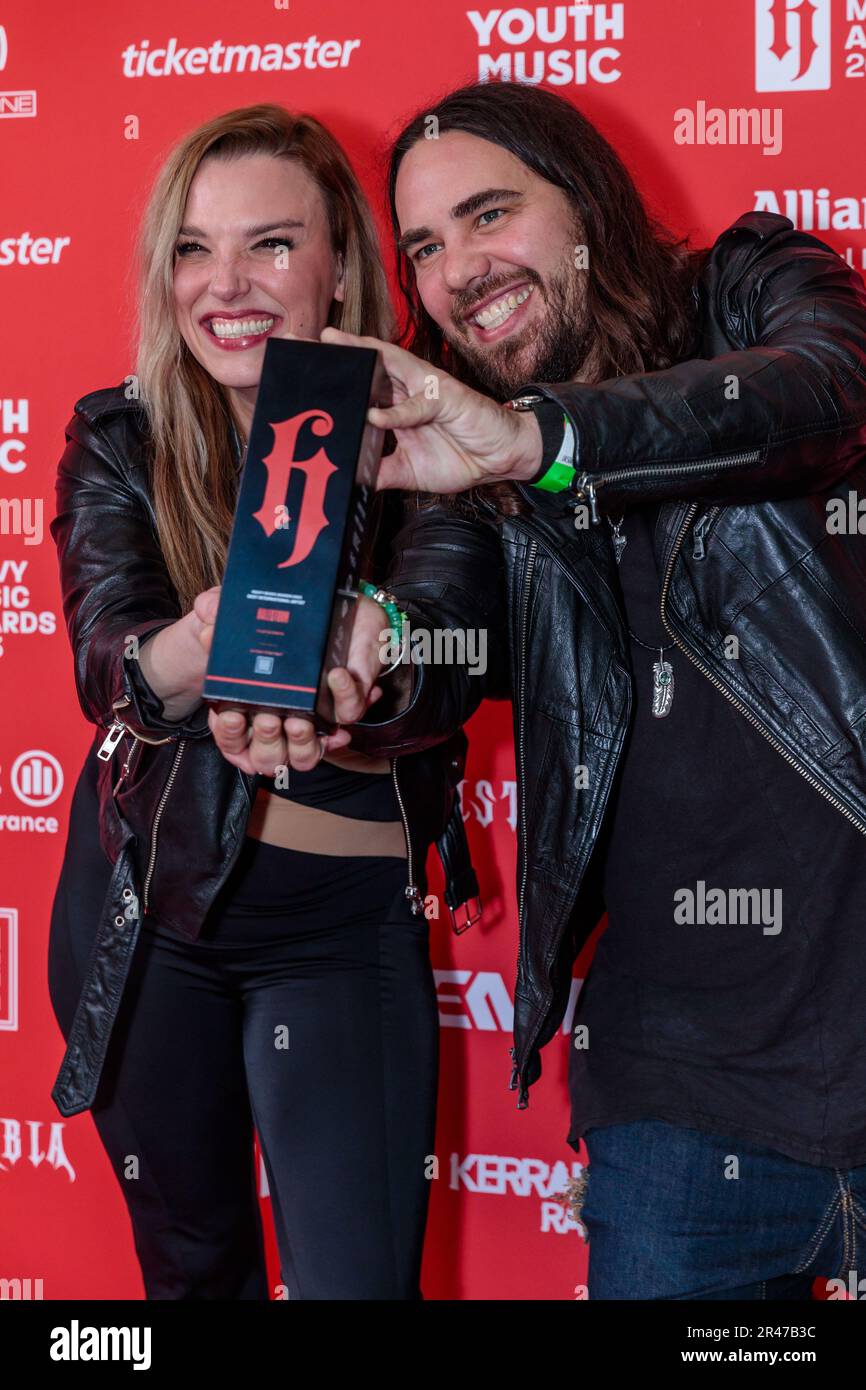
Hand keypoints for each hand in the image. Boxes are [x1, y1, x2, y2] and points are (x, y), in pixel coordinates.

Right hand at [207, 595, 389, 774]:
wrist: (313, 609)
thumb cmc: (261, 621)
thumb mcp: (231, 609)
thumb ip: (213, 610)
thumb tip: (207, 617)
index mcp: (241, 707)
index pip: (231, 738)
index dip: (230, 735)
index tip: (232, 716)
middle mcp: (273, 720)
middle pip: (266, 757)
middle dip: (267, 743)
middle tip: (269, 719)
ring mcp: (305, 719)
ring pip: (303, 756)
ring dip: (303, 744)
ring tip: (302, 722)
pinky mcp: (337, 707)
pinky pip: (342, 720)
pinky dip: (341, 712)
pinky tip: (338, 691)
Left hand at [320, 327, 542, 493]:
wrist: (500, 458)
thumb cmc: (460, 457)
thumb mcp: (408, 473)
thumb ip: (380, 472)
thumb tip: (348, 480)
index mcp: (393, 405)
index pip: (356, 384)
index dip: (331, 375)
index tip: (297, 371)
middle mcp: (404, 390)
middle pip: (365, 364)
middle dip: (334, 351)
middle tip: (300, 341)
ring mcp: (424, 389)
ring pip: (387, 363)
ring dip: (360, 352)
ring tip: (332, 343)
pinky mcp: (445, 396)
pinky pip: (417, 403)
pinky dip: (397, 412)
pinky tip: (376, 417)